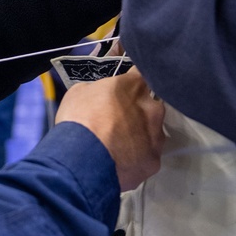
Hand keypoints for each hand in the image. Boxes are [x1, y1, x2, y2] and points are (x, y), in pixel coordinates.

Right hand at [55, 69, 164, 190]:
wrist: (82, 158)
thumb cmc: (79, 119)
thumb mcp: (80, 92)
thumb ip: (99, 90)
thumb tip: (102, 96)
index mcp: (134, 86)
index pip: (141, 74)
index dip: (133, 81)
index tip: (127, 87)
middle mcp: (152, 109)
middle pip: (150, 106)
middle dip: (137, 112)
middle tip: (118, 122)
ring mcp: (156, 136)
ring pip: (152, 133)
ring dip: (139, 136)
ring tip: (118, 145)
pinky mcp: (154, 161)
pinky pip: (147, 156)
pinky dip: (137, 158)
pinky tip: (120, 161)